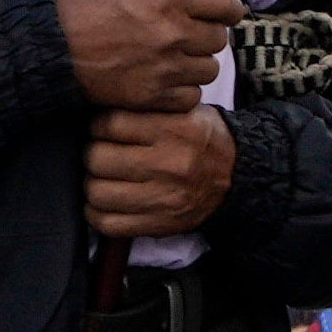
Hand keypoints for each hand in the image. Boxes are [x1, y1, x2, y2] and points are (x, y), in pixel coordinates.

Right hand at [55, 0, 239, 111]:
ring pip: (209, 70)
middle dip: (204, 37)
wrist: (49, 49)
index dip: (227, 11)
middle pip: (218, 40)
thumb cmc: (85, 10)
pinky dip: (181, 91)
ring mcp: (165, 66)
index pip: (226, 5)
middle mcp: (173, 32)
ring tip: (170, 61)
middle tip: (184, 38)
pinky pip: (191, 96)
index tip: (222, 15)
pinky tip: (164, 82)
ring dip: (194, 66)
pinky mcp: (152, 95)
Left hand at [84, 104, 234, 235]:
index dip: (99, 126)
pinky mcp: (159, 223)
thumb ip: (146, 108)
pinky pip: (107, 223)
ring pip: (97, 191)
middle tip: (104, 154)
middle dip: (94, 155)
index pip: (110, 124)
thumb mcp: (184, 111)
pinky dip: (97, 213)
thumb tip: (97, 109)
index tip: (105, 131)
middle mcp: (172, 164)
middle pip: (97, 158)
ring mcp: (165, 197)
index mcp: (177, 130)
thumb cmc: (200, 139)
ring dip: (94, 184)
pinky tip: (108, 202)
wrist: (237, 175)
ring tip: (106, 178)